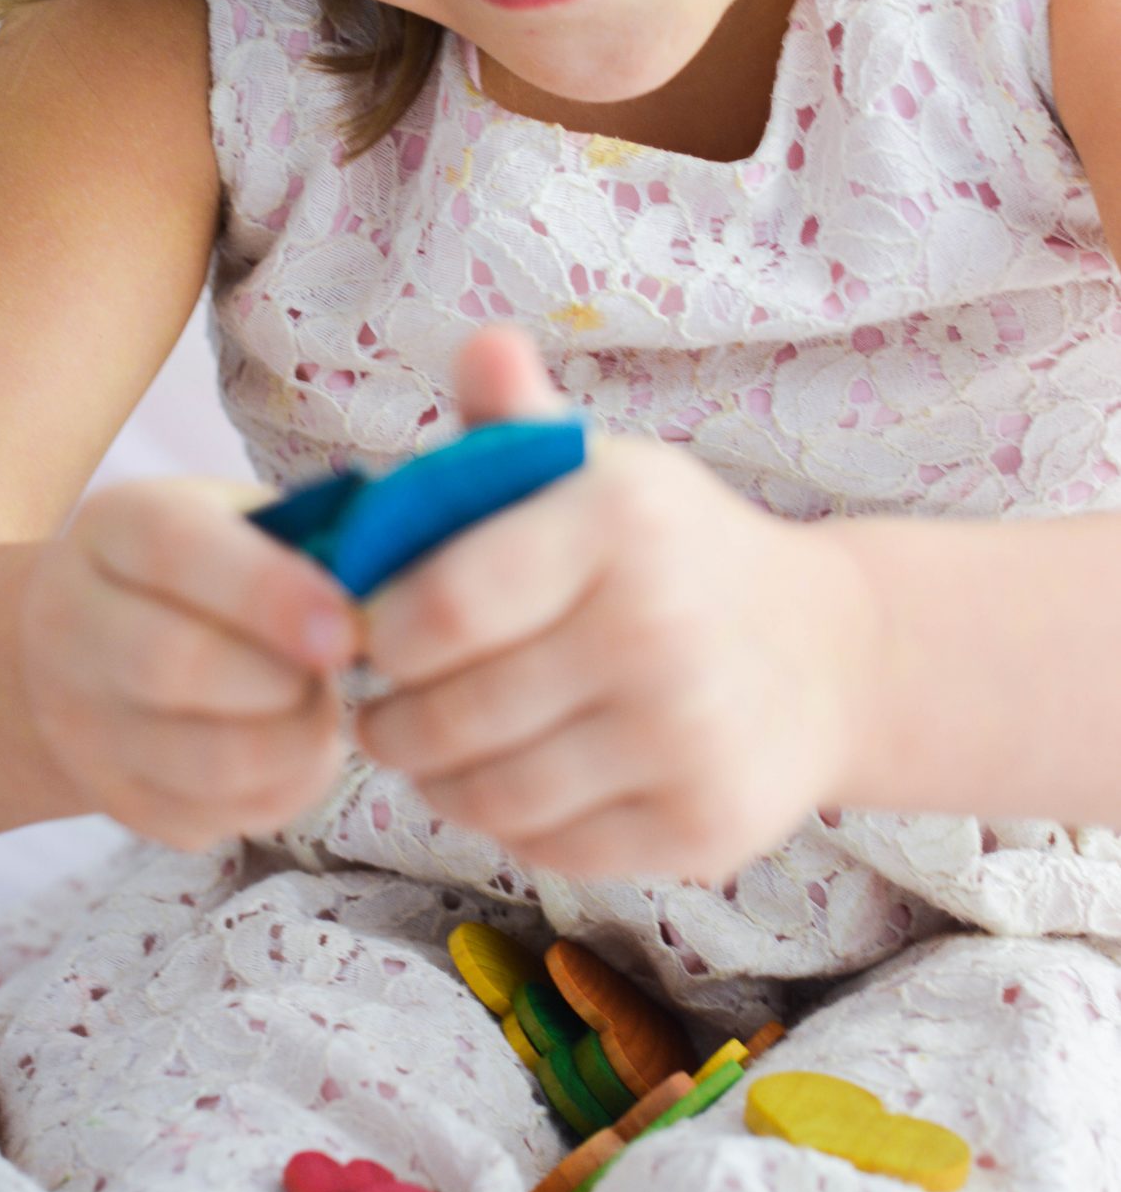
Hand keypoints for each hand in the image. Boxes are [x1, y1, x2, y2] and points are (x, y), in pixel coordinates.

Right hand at [19, 476, 362, 850]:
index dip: (268, 592)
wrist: (85, 642)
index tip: (345, 628)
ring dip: (294, 742)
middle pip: (174, 666)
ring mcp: (83, 723)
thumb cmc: (200, 566)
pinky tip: (297, 748)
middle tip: (338, 667)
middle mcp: (72, 623)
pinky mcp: (114, 799)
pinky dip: (282, 791)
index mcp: (114, 526)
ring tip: (322, 707)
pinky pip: (214, 818)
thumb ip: (304, 538)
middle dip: (283, 679)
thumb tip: (386, 587)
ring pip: (202, 762)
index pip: (176, 550)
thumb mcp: (237, 518)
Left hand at [356, 325, 872, 881]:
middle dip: (390, 721)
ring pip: (494, 794)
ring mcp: (687, 737)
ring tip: (428, 748)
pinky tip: (507, 781)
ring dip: (436, 780)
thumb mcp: (603, 471)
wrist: (826, 653)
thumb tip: (480, 344)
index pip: (448, 606)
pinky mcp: (702, 828)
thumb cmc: (672, 552)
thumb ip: (519, 418)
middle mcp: (659, 629)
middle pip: (455, 714)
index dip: (380, 634)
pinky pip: (551, 847)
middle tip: (378, 709)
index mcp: (619, 521)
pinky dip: (507, 823)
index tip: (365, 633)